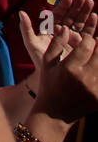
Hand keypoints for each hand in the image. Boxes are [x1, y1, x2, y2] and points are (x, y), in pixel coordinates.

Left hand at [20, 0, 96, 69]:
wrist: (53, 76)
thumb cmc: (40, 59)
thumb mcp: (31, 43)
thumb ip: (26, 28)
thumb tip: (21, 12)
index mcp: (51, 28)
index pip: (58, 14)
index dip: (63, 6)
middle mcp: (63, 31)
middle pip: (71, 16)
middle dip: (76, 6)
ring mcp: (74, 37)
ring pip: (80, 22)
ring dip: (85, 12)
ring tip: (90, 1)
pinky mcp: (83, 44)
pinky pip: (88, 33)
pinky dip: (92, 25)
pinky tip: (95, 16)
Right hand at [34, 9, 97, 123]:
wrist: (55, 113)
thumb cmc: (50, 84)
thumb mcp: (47, 63)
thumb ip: (56, 44)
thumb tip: (65, 28)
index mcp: (69, 68)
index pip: (87, 45)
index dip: (90, 36)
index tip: (90, 32)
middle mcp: (84, 78)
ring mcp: (94, 89)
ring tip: (97, 53)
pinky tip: (96, 67)